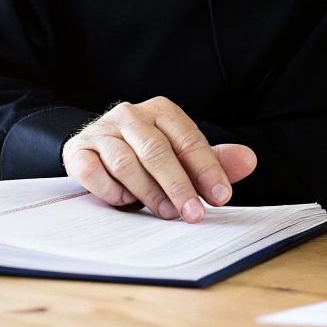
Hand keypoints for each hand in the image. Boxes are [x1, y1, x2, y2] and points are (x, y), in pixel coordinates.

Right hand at [62, 96, 256, 222]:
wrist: (94, 147)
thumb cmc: (146, 153)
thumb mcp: (180, 153)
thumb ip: (213, 160)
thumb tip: (249, 160)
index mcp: (162, 111)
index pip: (189, 140)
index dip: (207, 170)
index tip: (221, 197)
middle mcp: (131, 115)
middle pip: (157, 151)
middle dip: (179, 186)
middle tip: (193, 214)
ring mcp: (102, 131)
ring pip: (127, 162)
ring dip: (148, 192)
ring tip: (165, 213)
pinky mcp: (78, 150)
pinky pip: (93, 171)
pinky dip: (110, 189)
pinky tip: (123, 200)